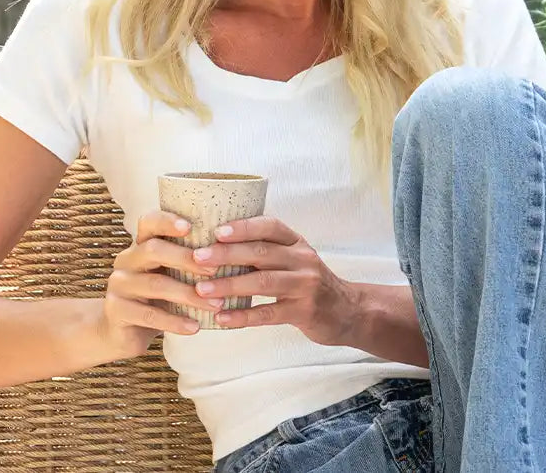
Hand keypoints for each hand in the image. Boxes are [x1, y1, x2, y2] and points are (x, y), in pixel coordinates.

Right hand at [97, 211, 217, 358]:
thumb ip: (188, 263)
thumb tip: (233, 252)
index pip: (149, 223)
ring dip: (188, 295)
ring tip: (215, 305)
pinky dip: (174, 322)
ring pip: (155, 285)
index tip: (190, 226)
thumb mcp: (169, 276)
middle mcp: (126, 260)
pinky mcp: (116, 311)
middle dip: (186, 259)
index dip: (167, 222)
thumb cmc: (156, 299)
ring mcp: (118, 285)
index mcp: (140, 246)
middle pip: (153, 250)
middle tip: (214, 269)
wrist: (121, 332)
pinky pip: (149, 315)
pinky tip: (194, 327)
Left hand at [190, 217, 358, 345]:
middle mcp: (302, 260)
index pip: (269, 226)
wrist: (348, 311)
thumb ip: (266, 251)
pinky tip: (222, 319)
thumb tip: (216, 245)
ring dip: (229, 285)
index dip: (243, 227)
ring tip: (202, 291)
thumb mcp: (294, 258)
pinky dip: (243, 316)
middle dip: (226, 254)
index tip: (215, 231)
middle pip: (261, 253)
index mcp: (296, 242)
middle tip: (197, 258)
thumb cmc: (308, 282)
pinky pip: (268, 313)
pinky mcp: (304, 312)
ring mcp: (305, 286)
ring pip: (262, 282)